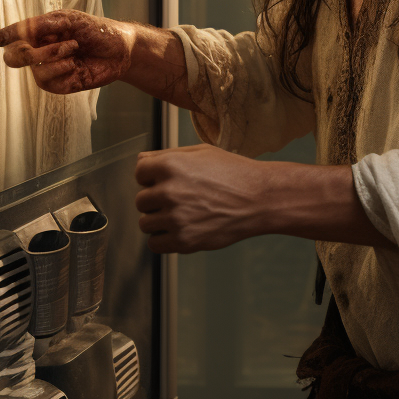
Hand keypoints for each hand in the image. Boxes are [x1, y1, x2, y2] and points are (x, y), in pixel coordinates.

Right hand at [0, 10, 133, 93]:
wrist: (121, 49)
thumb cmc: (96, 30)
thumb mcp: (72, 20)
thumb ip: (47, 24)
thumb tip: (24, 28)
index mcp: (41, 32)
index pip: (16, 35)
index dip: (3, 37)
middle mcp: (41, 51)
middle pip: (15, 58)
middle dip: (25, 54)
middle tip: (38, 48)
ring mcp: (50, 69)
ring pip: (35, 71)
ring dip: (53, 59)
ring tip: (73, 50)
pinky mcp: (61, 84)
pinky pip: (50, 84)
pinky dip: (62, 73)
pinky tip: (76, 66)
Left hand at [134, 145, 392, 253]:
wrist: (260, 198)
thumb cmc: (234, 173)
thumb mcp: (201, 153)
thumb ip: (168, 156)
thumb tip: (142, 161)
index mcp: (170, 166)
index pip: (139, 172)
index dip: (151, 176)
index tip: (164, 180)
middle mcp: (168, 191)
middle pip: (141, 200)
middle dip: (156, 200)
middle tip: (179, 199)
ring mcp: (175, 218)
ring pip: (145, 223)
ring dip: (159, 221)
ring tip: (182, 214)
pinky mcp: (184, 241)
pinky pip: (155, 245)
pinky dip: (163, 240)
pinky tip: (179, 230)